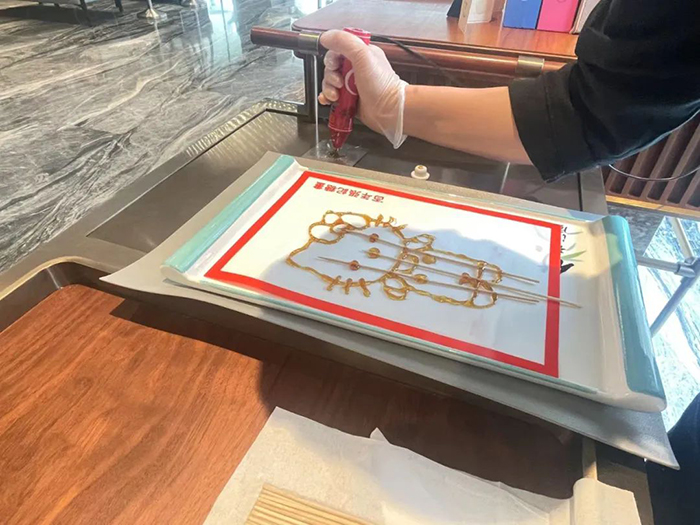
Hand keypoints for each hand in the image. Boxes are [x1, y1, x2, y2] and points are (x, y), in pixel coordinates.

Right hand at [319, 30, 407, 147]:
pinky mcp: (349, 99)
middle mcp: (356, 68)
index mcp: (361, 54)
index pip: (337, 50)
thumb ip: (344, 41)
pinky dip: (327, 98)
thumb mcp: (363, 55)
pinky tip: (328, 100)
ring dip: (329, 89)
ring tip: (337, 95)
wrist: (389, 110)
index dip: (332, 58)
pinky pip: (332, 96)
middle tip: (339, 83)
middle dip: (330, 76)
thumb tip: (325, 37)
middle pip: (331, 67)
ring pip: (330, 83)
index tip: (335, 65)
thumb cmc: (382, 84)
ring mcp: (352, 85)